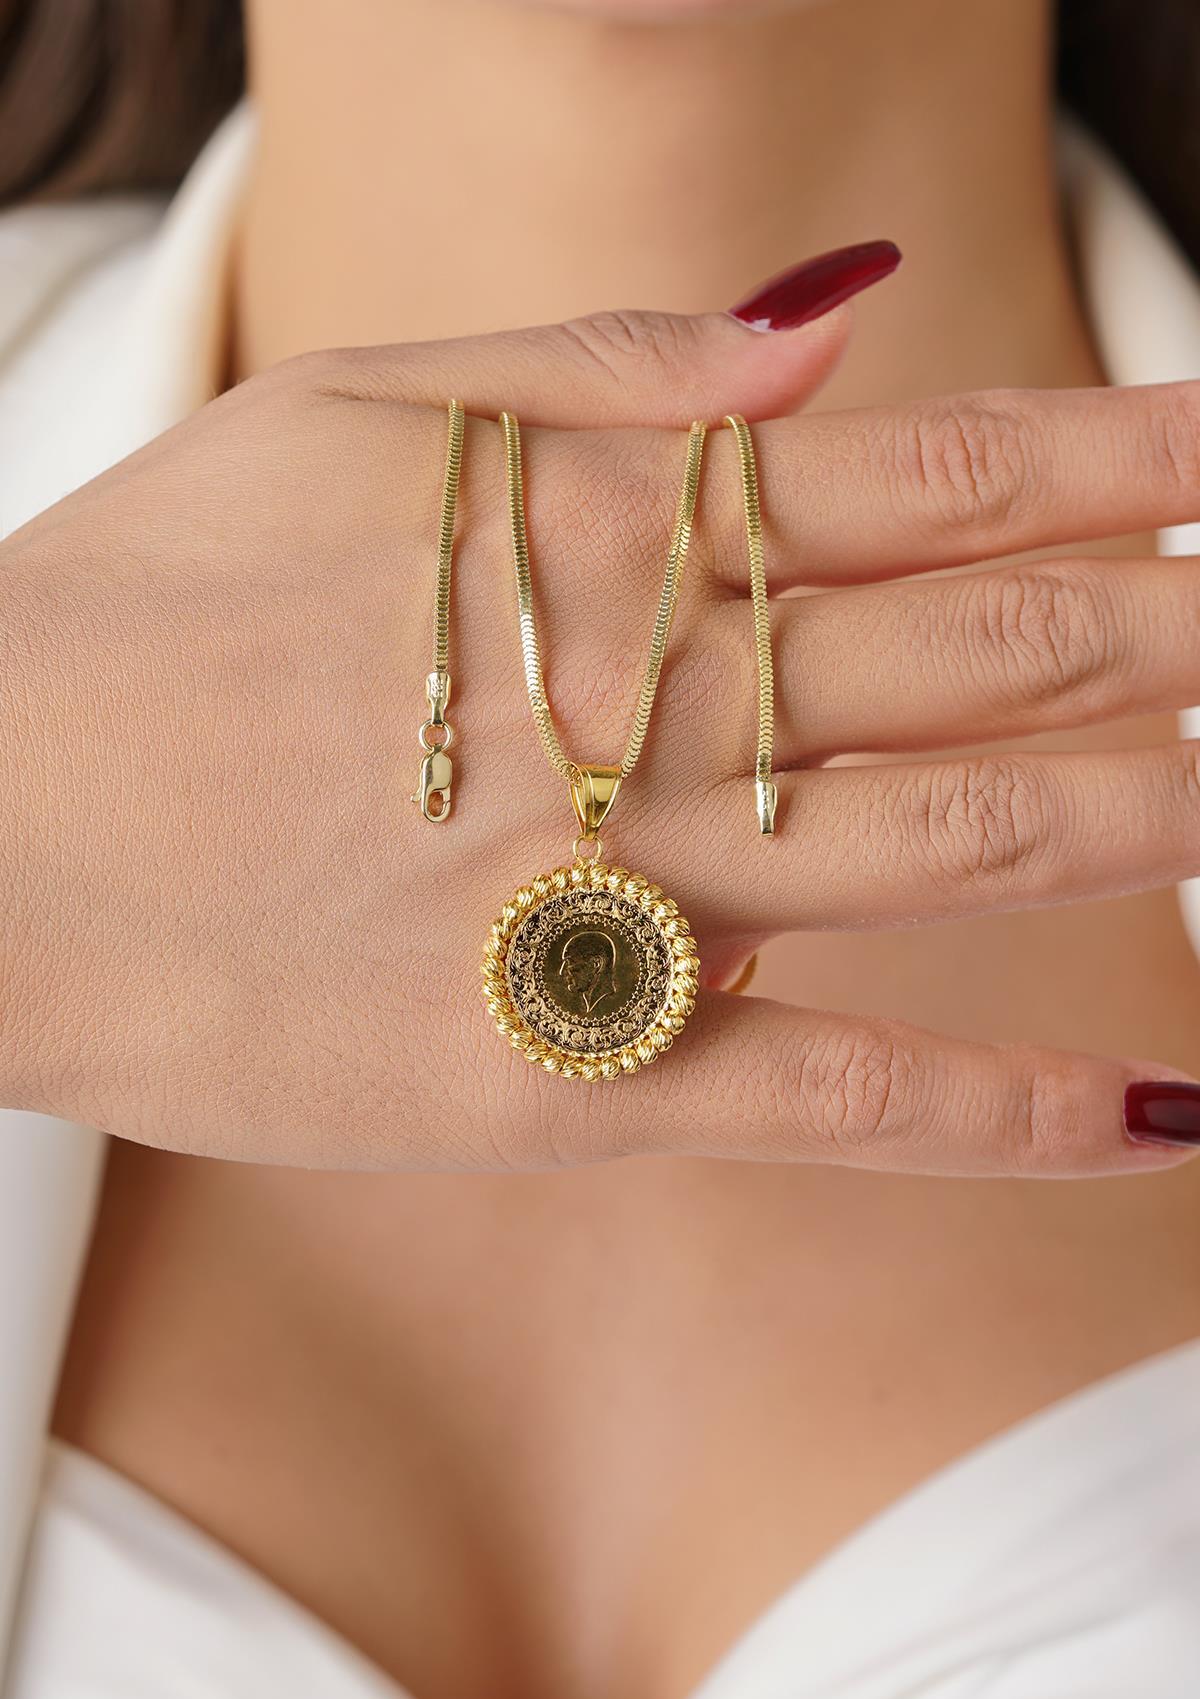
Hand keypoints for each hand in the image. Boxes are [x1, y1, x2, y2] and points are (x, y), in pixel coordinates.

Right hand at [4, 304, 1199, 1176]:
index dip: (1123, 457)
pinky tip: (1151, 1117)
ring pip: (950, 849)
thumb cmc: (142, 608)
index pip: (937, 473)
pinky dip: (999, 1113)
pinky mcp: (565, 1083)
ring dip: (1142, 817)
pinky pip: (831, 1101)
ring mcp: (616, 904)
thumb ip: (598, 361)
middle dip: (1172, 634)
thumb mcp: (345, 414)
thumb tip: (835, 322)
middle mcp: (642, 710)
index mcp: (598, 533)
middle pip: (987, 655)